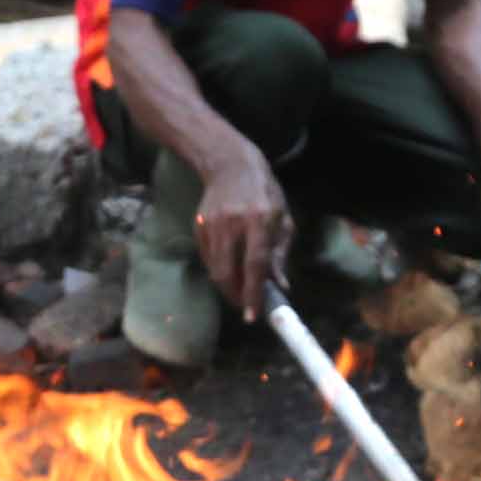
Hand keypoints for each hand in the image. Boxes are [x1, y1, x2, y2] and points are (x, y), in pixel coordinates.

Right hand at [193, 146, 291, 321]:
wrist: (230, 164)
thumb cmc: (264, 193)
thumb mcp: (282, 219)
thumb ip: (280, 254)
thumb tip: (280, 287)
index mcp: (259, 219)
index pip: (255, 263)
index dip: (253, 292)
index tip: (253, 315)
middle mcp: (233, 222)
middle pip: (228, 271)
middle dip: (235, 295)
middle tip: (245, 306)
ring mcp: (212, 224)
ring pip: (215, 269)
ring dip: (227, 287)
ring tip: (239, 291)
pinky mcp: (199, 226)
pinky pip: (208, 259)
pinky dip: (219, 270)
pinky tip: (229, 270)